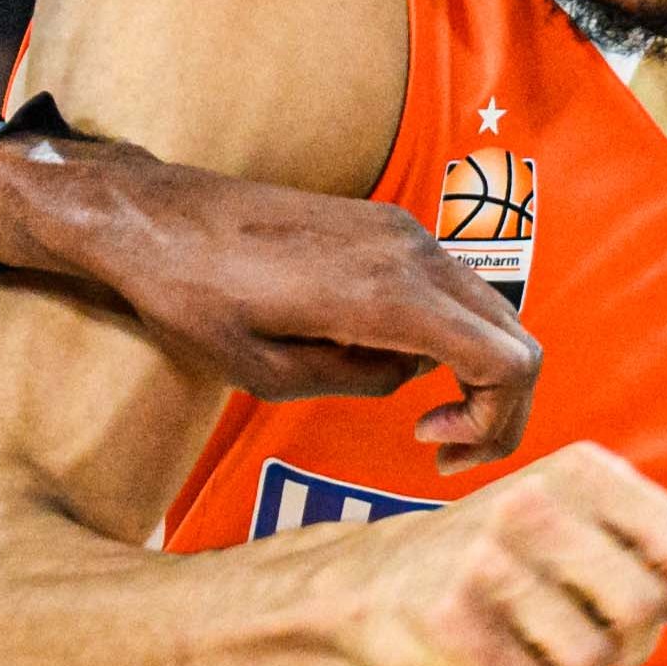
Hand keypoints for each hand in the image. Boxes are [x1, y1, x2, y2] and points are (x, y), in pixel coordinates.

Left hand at [0, 126, 546, 465]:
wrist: (152, 218)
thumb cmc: (192, 297)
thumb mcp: (267, 374)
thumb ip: (356, 381)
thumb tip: (409, 378)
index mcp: (387, 296)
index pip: (507, 362)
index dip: (494, 423)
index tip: (432, 447)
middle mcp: (410, 252)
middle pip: (515, 337)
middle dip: (497, 405)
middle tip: (440, 447)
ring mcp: (401, 230)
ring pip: (488, 309)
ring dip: (472, 368)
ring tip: (411, 410)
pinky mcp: (383, 224)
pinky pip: (448, 286)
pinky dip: (444, 333)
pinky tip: (380, 358)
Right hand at [333, 441, 666, 665]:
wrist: (375, 580)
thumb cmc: (495, 558)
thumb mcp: (566, 514)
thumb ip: (631, 541)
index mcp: (580, 471)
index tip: (661, 612)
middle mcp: (535, 503)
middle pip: (643, 606)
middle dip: (635, 645)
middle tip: (605, 646)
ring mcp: (489, 559)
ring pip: (592, 655)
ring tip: (548, 657)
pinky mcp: (452, 618)